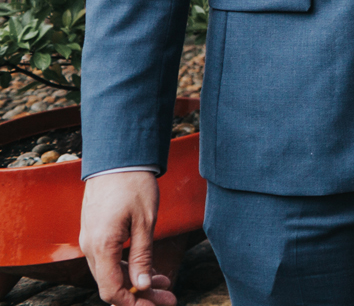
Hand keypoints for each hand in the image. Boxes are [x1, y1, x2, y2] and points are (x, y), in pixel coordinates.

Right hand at [80, 171, 176, 304]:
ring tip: (164, 285)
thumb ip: (142, 255)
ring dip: (136, 282)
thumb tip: (141, 286)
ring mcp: (91, 240)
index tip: (158, 305)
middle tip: (169, 299)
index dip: (133, 304)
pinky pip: (109, 259)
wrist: (117, 157)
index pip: (111, 290)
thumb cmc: (134, 185)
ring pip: (111, 273)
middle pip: (111, 284)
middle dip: (140, 296)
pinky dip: (128, 267)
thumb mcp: (146, 221)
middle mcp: (90, 247)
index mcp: (101, 246)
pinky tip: (149, 270)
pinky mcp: (96, 233)